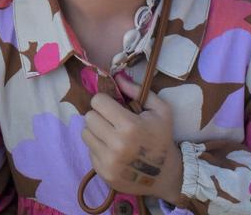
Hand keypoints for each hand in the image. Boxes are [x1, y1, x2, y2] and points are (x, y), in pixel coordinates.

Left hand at [81, 76, 183, 203]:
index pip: (97, 101)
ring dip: (96, 131)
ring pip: (85, 133)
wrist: (165, 174)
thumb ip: (137, 91)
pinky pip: (89, 150)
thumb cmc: (162, 137)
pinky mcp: (103, 172)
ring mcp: (108, 161)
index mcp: (130, 126)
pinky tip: (113, 150)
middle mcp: (117, 144)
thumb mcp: (160, 110)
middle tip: (112, 121)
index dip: (105, 101)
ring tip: (111, 134)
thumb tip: (117, 76)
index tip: (113, 106)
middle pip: (89, 117)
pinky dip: (98, 147)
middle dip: (100, 115)